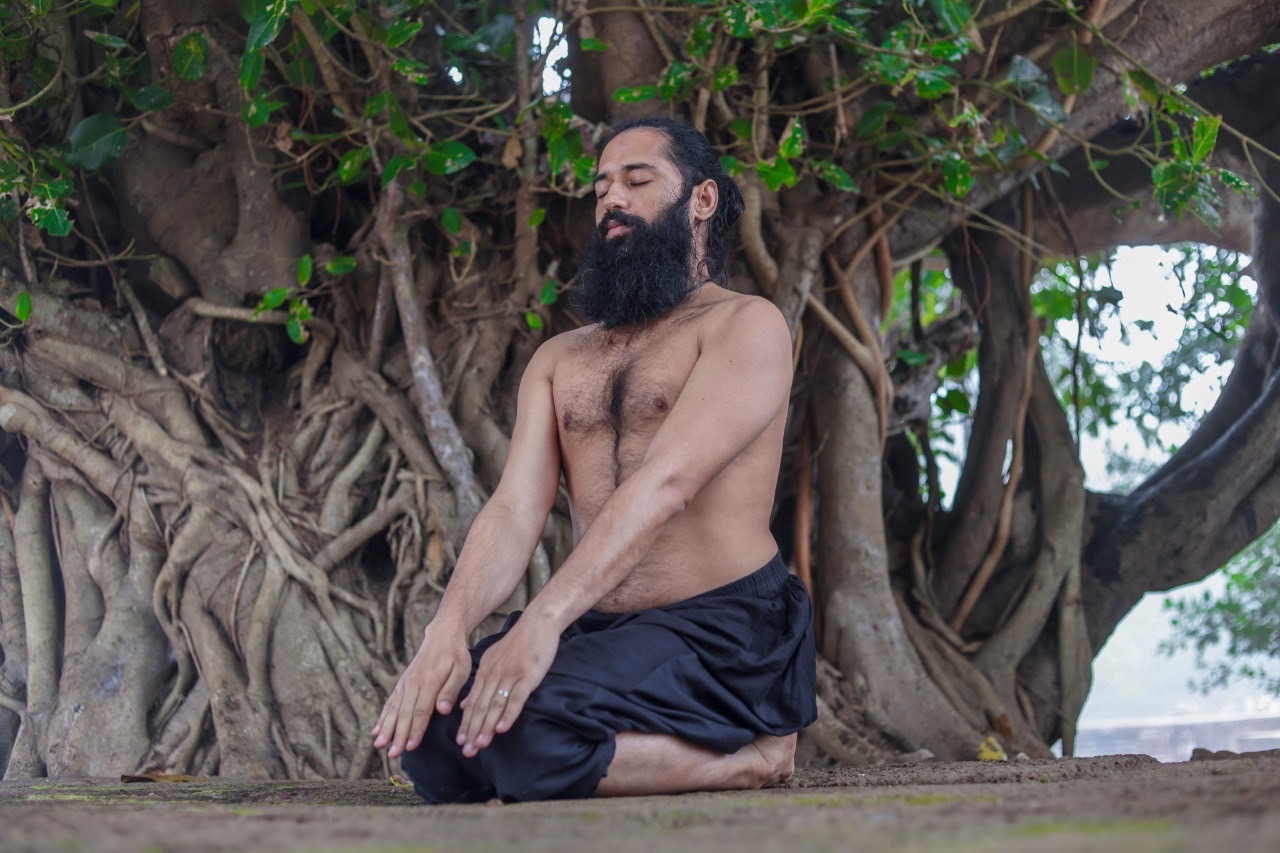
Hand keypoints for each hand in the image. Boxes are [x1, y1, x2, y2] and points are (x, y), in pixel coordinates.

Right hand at [372, 625, 471, 758]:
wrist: (441, 635)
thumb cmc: (455, 655)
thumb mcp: (461, 670)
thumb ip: (451, 690)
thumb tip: (442, 709)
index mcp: (429, 681)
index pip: (420, 710)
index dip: (415, 730)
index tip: (410, 747)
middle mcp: (413, 683)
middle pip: (404, 713)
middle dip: (397, 735)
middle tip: (392, 754)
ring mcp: (405, 683)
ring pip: (393, 709)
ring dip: (386, 728)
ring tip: (379, 745)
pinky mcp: (401, 684)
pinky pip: (390, 702)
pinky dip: (382, 717)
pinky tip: (376, 730)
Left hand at [455, 615, 558, 756]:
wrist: (538, 622)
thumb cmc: (519, 643)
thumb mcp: (494, 659)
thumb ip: (480, 682)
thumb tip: (464, 704)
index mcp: (485, 672)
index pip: (473, 702)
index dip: (466, 723)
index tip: (460, 742)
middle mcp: (494, 675)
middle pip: (480, 707)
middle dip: (472, 730)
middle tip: (467, 751)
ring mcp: (510, 675)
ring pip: (495, 705)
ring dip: (486, 727)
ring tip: (480, 745)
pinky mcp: (527, 676)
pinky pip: (516, 698)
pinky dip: (508, 714)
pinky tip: (502, 728)